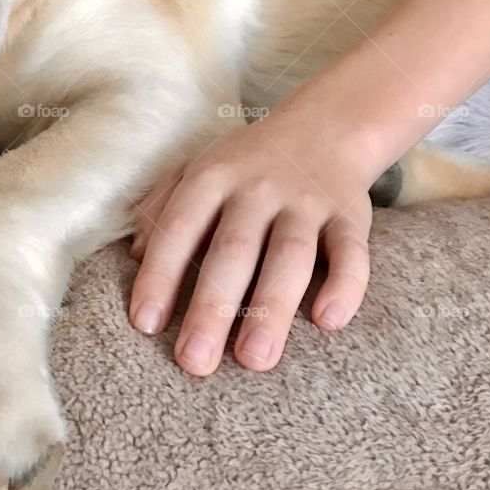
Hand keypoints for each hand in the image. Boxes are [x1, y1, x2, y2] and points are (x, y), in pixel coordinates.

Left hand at [127, 117, 373, 374]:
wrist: (325, 127)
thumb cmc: (245, 164)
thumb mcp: (197, 170)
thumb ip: (162, 208)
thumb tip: (137, 258)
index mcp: (213, 176)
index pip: (180, 227)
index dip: (160, 274)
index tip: (145, 324)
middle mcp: (258, 187)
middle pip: (233, 249)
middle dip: (212, 306)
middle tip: (195, 362)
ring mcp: (307, 201)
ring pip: (290, 255)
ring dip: (272, 307)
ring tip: (254, 360)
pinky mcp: (351, 215)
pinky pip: (351, 251)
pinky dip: (345, 284)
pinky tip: (328, 321)